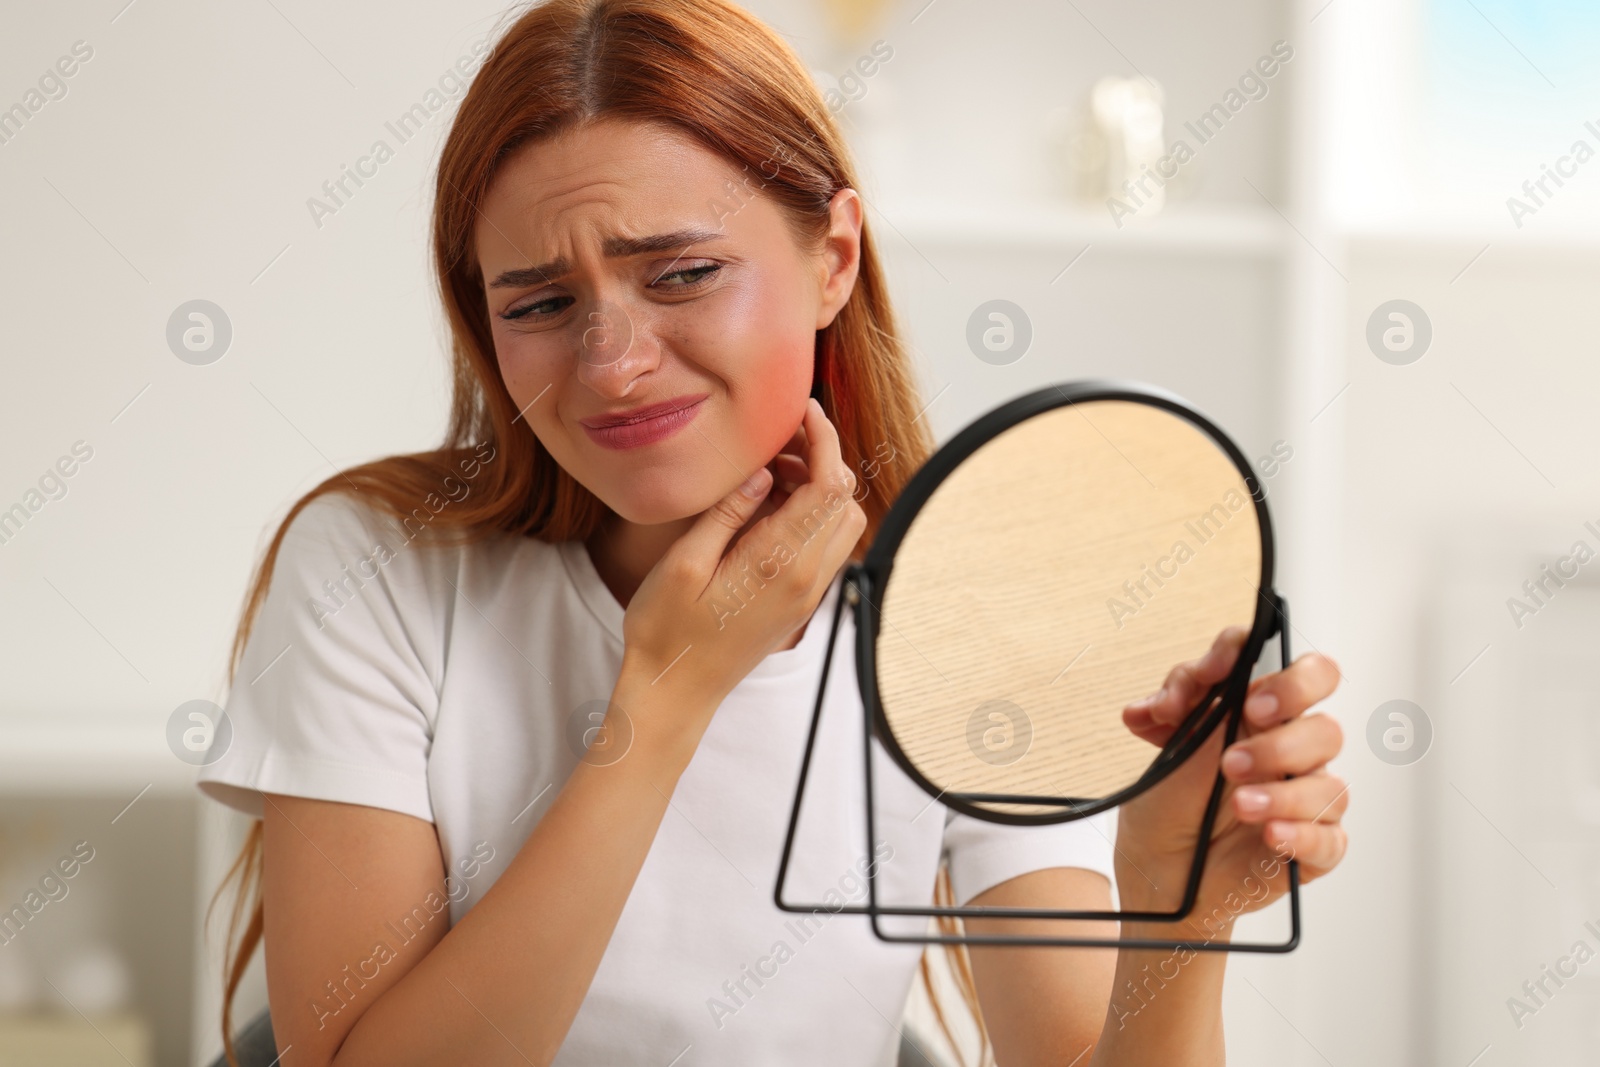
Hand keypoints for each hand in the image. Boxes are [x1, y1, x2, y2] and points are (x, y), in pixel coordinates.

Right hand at [621, 397, 865, 707]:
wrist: (675, 692)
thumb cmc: (667, 631)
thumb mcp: (685, 562)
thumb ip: (728, 513)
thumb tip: (763, 474)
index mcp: (779, 563)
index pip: (828, 486)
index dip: (824, 439)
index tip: (804, 412)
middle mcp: (806, 579)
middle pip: (846, 500)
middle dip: (823, 460)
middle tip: (776, 444)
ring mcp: (807, 594)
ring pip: (842, 524)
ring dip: (819, 489)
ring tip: (769, 475)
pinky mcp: (800, 603)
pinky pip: (826, 547)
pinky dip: (812, 516)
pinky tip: (768, 510)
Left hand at [1112, 626, 1346, 934]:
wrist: (1160, 870)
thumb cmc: (1172, 802)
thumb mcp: (1166, 746)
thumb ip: (1175, 706)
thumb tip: (1167, 697)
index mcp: (1267, 719)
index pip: (1304, 674)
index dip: (1284, 676)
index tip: (1238, 689)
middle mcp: (1292, 755)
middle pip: (1326, 727)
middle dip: (1280, 740)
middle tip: (1233, 758)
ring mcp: (1304, 801)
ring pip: (1329, 786)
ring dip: (1282, 793)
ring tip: (1238, 804)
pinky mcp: (1311, 849)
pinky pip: (1329, 840)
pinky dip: (1299, 835)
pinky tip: (1270, 834)